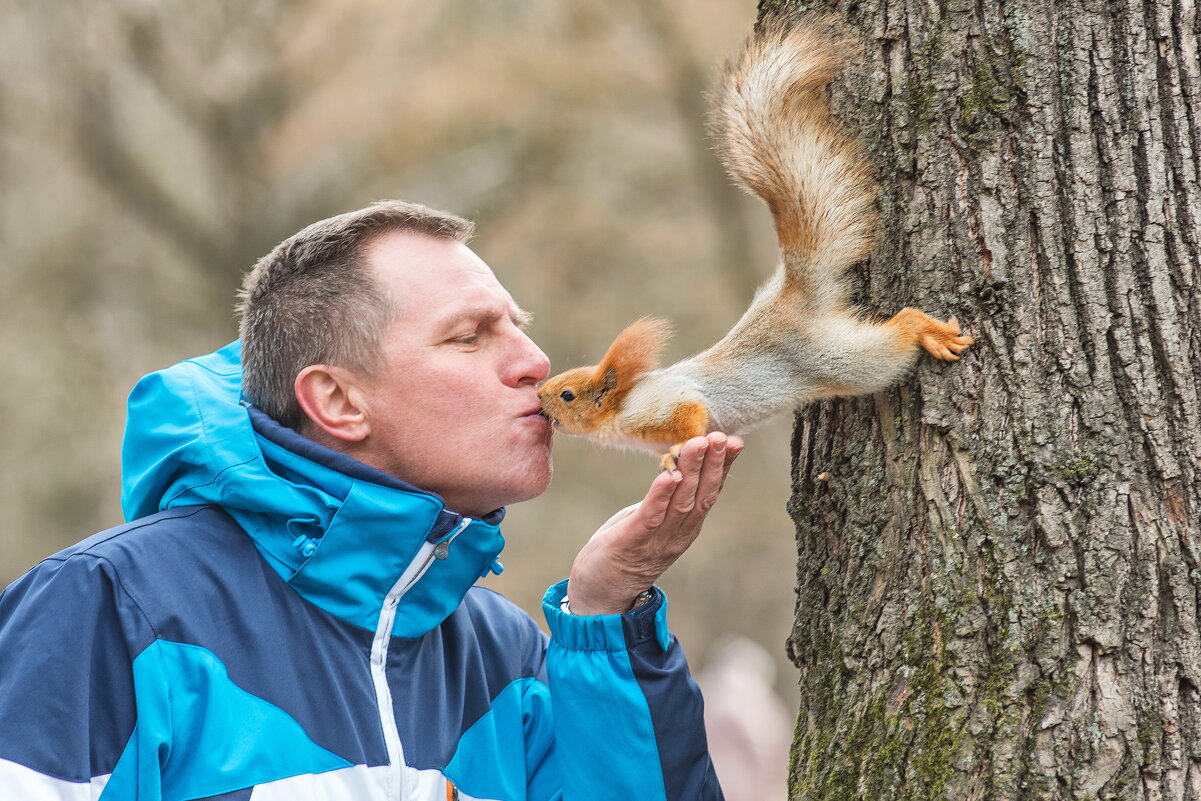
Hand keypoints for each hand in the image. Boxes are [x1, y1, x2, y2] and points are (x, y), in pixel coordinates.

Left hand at [565, 432, 743, 614]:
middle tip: (722, 437)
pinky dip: (661, 495)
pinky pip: (651, 516)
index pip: (710, 492)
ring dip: (691, 471)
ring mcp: (658, 540)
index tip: (735, 442)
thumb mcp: (651, 521)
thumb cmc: (624, 552)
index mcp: (685, 527)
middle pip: (702, 495)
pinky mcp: (632, 542)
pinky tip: (669, 475)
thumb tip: (678, 467)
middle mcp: (678, 534)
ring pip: (681, 502)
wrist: (600, 596)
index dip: (723, 467)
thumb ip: (666, 500)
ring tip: (698, 444)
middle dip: (713, 464)